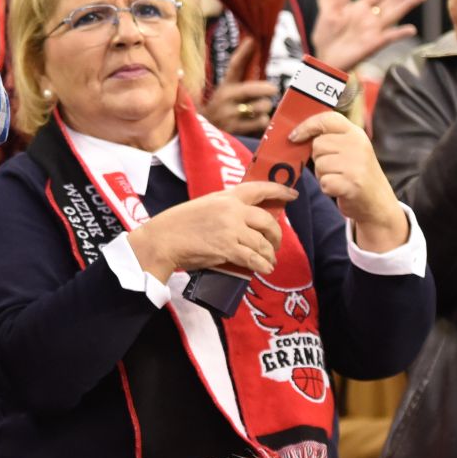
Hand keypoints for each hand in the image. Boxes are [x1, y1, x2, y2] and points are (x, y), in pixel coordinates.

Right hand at [125, 181, 295, 283]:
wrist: (163, 239)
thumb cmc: (179, 224)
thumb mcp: (204, 206)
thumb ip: (225, 209)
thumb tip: (246, 222)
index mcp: (226, 196)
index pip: (259, 188)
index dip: (280, 190)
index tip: (293, 195)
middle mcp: (232, 210)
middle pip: (268, 221)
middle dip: (276, 236)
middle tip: (275, 245)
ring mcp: (231, 229)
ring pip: (263, 243)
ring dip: (269, 255)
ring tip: (268, 261)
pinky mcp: (228, 249)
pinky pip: (254, 259)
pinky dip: (263, 265)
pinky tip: (265, 269)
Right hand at [202, 38, 275, 135]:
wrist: (200, 135)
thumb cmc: (219, 111)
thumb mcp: (223, 93)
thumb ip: (237, 77)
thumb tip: (249, 49)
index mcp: (223, 88)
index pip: (233, 67)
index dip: (242, 52)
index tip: (252, 40)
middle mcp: (225, 99)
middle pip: (253, 89)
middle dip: (266, 89)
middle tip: (272, 90)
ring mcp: (230, 115)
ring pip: (261, 107)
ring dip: (264, 109)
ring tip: (257, 111)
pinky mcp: (236, 130)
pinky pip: (261, 122)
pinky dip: (262, 122)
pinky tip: (254, 123)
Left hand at [290, 110, 408, 250]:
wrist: (378, 203)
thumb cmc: (356, 174)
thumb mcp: (350, 149)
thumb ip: (330, 138)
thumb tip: (296, 134)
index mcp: (356, 133)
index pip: (327, 119)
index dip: (307, 126)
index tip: (295, 137)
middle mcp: (358, 145)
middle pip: (318, 145)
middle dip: (318, 159)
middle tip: (334, 168)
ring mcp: (356, 164)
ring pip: (319, 164)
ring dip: (322, 175)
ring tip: (339, 178)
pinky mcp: (352, 183)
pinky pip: (324, 182)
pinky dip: (327, 188)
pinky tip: (339, 189)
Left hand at [312, 0, 428, 71]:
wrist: (324, 58)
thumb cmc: (327, 36)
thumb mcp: (330, 12)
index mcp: (360, 7)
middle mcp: (371, 17)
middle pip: (392, 0)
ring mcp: (374, 30)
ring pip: (394, 14)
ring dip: (408, 4)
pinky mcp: (374, 44)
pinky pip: (389, 37)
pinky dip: (399, 33)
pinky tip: (411, 29)